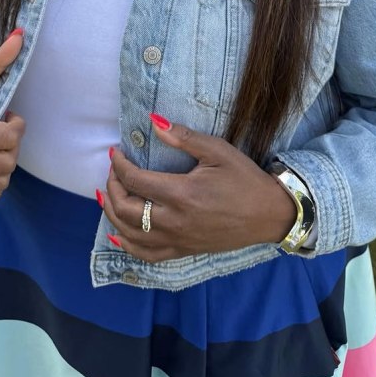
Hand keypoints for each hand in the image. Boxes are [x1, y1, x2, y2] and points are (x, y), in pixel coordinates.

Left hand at [101, 115, 296, 261]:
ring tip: (107, 195)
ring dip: (112, 214)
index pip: (135, 180)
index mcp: (182, 194)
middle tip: (113, 170)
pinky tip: (117, 235)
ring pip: (130, 234)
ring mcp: (178, 240)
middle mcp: (174, 221)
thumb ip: (183, 138)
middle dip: (112, 187)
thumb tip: (153, 121)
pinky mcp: (183, 251)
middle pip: (126, 209)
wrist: (268, 214)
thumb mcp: (217, 150)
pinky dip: (127, 245)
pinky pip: (147, 254)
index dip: (119, 165)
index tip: (115, 151)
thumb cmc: (244, 179)